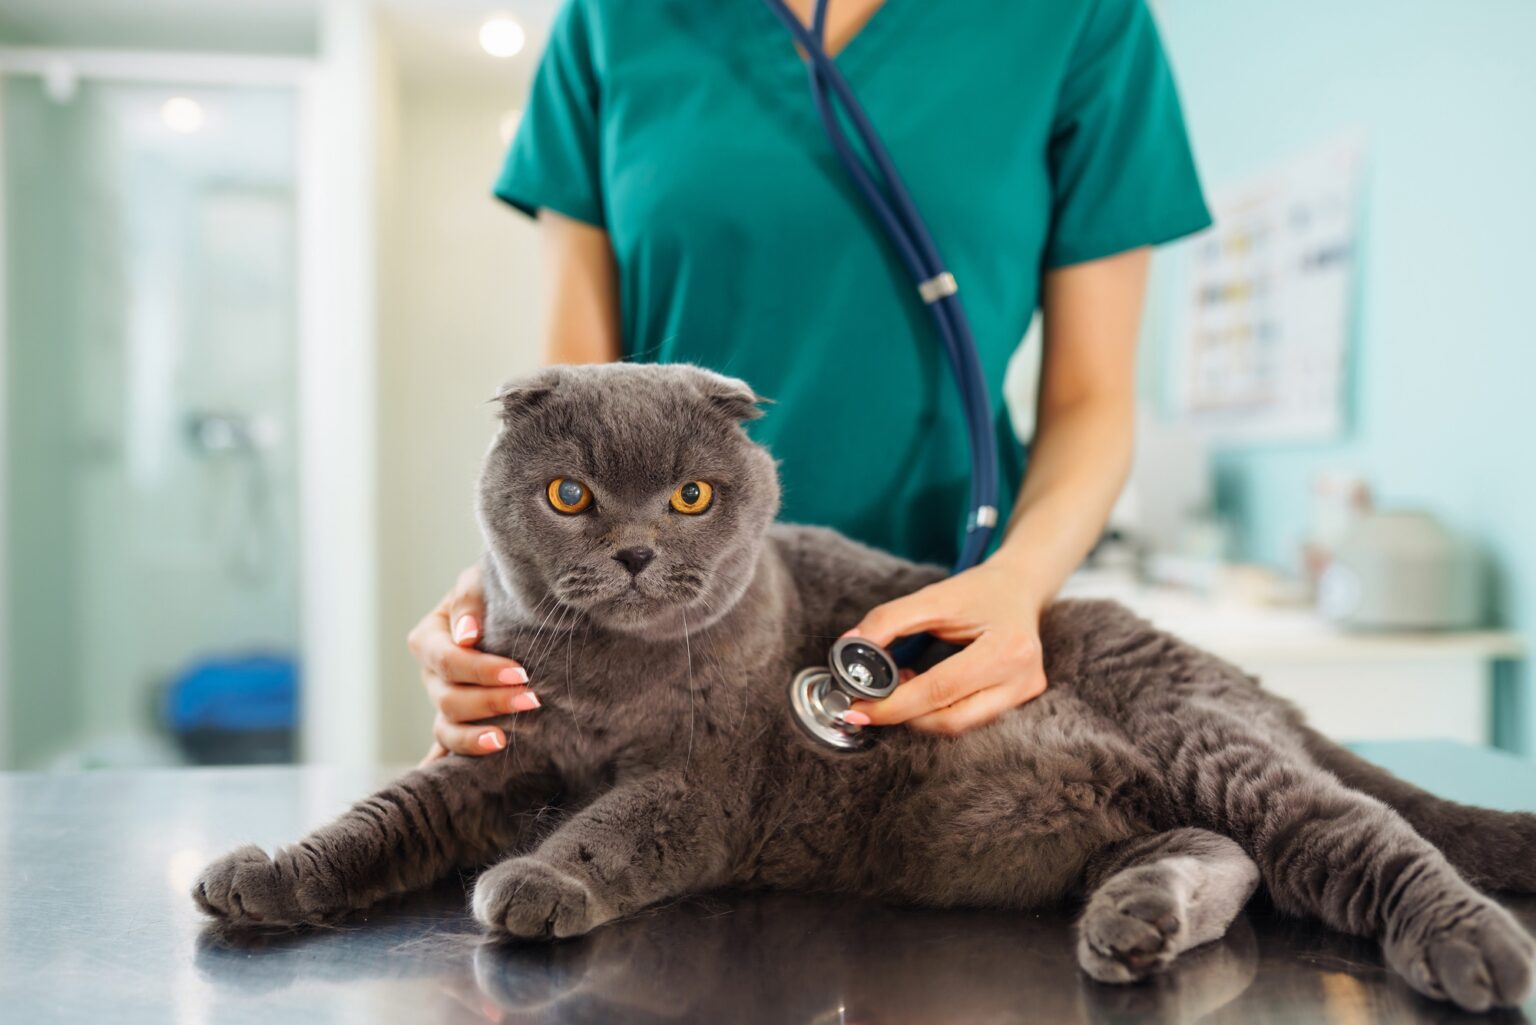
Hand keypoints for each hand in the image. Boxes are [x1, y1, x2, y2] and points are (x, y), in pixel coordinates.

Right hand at [407, 565, 540, 763]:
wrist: (519, 607)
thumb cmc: (499, 589)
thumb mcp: (482, 580)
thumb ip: (470, 599)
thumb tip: (467, 634)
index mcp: (430, 638)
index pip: (446, 660)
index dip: (480, 670)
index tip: (520, 672)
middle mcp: (432, 676)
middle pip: (448, 700)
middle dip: (489, 703)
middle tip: (531, 701)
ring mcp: (443, 704)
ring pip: (445, 730)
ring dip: (474, 739)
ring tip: (504, 741)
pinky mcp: (461, 724)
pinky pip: (446, 752)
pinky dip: (444, 769)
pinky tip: (446, 786)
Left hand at [843, 556, 1048, 735]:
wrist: (1019, 587)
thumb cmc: (979, 590)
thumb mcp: (934, 596)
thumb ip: (889, 620)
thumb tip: (851, 646)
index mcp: (1006, 650)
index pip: (940, 689)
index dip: (894, 704)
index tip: (858, 706)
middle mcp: (1022, 679)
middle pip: (951, 719)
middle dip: (903, 715)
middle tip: (871, 700)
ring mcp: (1024, 693)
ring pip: (959, 726)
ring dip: (920, 715)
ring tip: (902, 684)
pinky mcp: (1020, 700)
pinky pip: (970, 719)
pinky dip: (938, 711)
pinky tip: (923, 690)